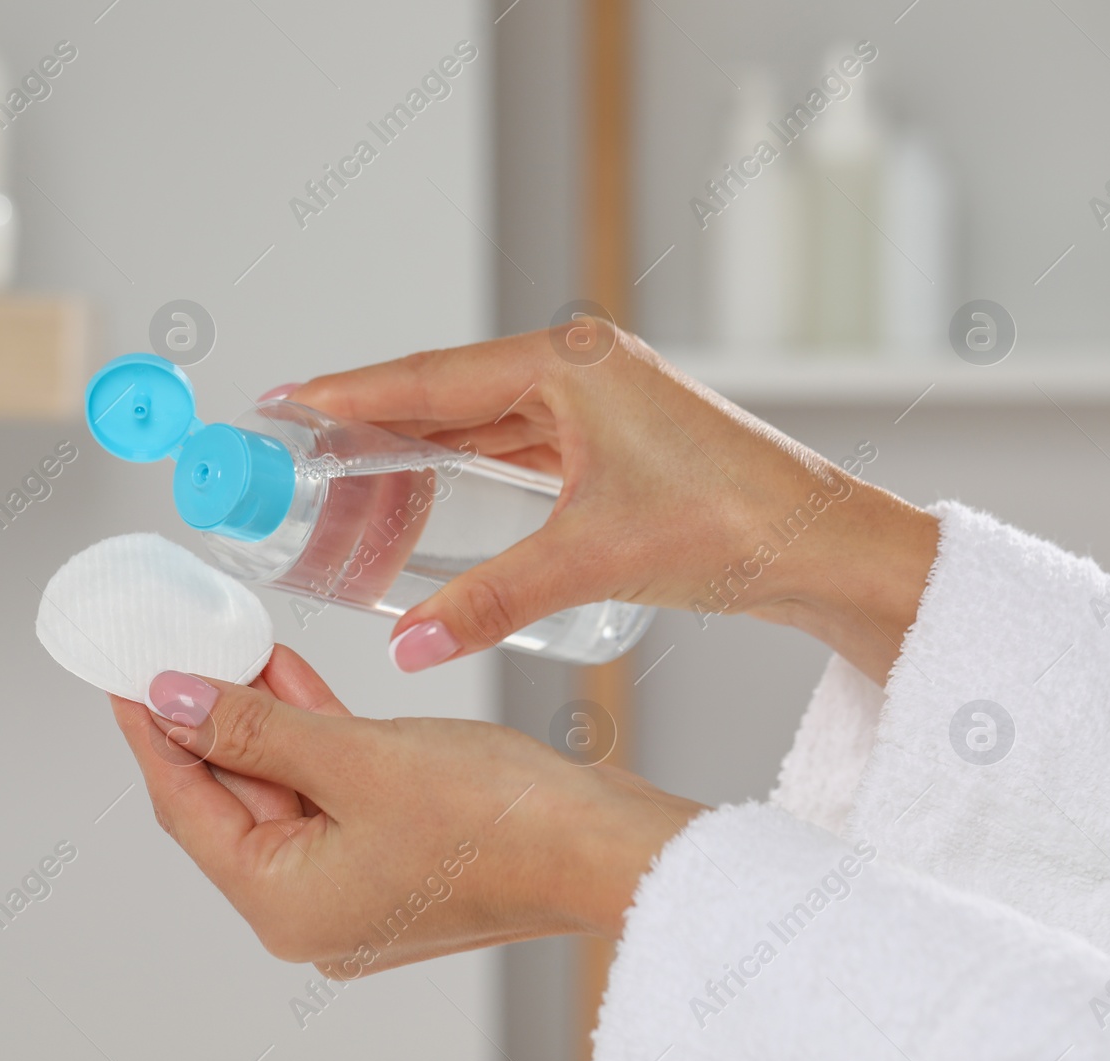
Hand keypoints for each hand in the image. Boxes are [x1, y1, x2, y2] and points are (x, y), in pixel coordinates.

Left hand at [109, 645, 700, 975]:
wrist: (610, 845)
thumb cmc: (501, 820)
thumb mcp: (356, 759)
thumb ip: (255, 728)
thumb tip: (174, 700)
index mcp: (287, 906)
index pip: (186, 807)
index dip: (149, 732)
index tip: (122, 672)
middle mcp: (314, 908)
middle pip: (232, 799)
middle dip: (206, 714)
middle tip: (174, 641)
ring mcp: (358, 883)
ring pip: (284, 788)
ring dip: (260, 717)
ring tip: (228, 640)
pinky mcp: (397, 853)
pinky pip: (332, 790)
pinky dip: (310, 735)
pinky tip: (288, 674)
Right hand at [290, 326, 938, 684]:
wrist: (826, 546)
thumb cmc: (737, 527)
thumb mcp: (592, 560)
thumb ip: (491, 602)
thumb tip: (410, 645)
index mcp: (569, 365)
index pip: (430, 378)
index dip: (347, 393)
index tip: (283, 399)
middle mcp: (578, 367)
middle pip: (446, 393)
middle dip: (370, 425)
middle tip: (297, 452)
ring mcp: (597, 399)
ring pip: (479, 419)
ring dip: (416, 449)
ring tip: (346, 478)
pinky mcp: (611, 435)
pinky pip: (514, 442)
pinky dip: (465, 466)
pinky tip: (427, 491)